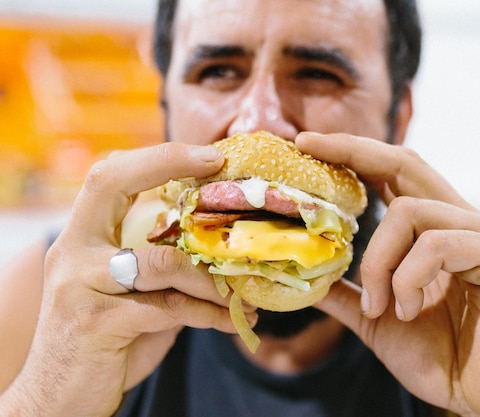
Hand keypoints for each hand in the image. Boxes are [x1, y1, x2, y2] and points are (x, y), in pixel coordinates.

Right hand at [4, 143, 256, 415]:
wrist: (57, 400)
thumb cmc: (104, 340)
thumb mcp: (125, 294)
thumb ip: (156, 264)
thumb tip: (216, 243)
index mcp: (80, 238)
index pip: (108, 176)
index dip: (158, 156)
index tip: (210, 153)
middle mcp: (73, 252)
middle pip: (110, 184)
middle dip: (167, 163)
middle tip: (217, 165)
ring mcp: (80, 285)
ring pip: (161, 261)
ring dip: (211, 277)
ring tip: (242, 292)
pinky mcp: (96, 323)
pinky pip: (169, 309)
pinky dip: (209, 314)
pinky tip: (233, 321)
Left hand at [297, 133, 479, 415]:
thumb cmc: (443, 359)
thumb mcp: (377, 320)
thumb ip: (348, 294)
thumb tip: (308, 280)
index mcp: (434, 231)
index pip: (392, 174)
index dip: (352, 153)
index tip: (306, 144)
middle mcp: (461, 220)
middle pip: (405, 163)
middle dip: (352, 150)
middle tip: (308, 146)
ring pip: (409, 211)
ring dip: (379, 261)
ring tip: (379, 306)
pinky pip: (436, 245)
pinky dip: (407, 279)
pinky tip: (406, 310)